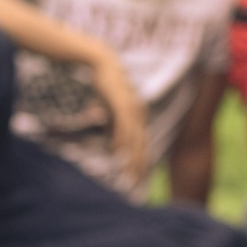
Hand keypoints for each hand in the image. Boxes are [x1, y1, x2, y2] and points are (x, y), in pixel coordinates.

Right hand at [91, 54, 148, 185]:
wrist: (104, 64)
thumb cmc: (106, 86)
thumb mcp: (109, 108)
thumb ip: (109, 122)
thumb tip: (106, 135)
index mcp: (138, 117)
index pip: (142, 144)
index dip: (142, 161)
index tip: (140, 176)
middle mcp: (139, 115)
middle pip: (141, 145)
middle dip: (139, 165)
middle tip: (137, 182)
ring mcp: (132, 110)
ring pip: (134, 140)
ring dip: (131, 157)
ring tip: (128, 172)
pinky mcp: (122, 105)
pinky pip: (123, 127)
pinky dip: (120, 141)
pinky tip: (118, 153)